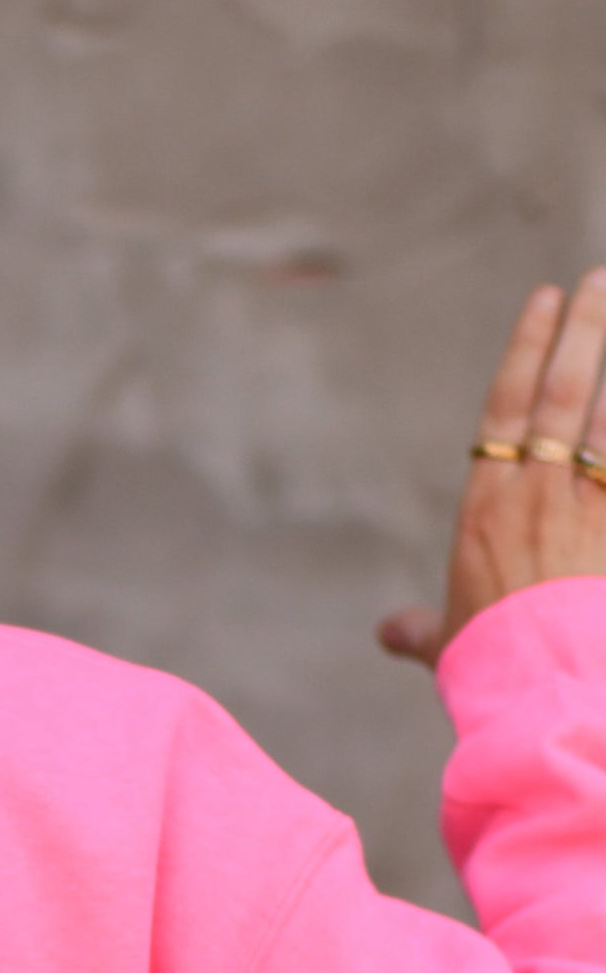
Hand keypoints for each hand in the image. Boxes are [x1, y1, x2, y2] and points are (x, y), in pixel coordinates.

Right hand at [379, 272, 605, 670]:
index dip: (525, 348)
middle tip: (599, 281)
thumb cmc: (489, 668)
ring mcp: (586, 508)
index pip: (505, 407)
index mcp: (486, 509)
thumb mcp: (449, 644)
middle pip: (564, 392)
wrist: (541, 691)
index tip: (545, 299)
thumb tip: (389, 633)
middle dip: (584, 332)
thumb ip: (420, 630)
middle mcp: (537, 494)